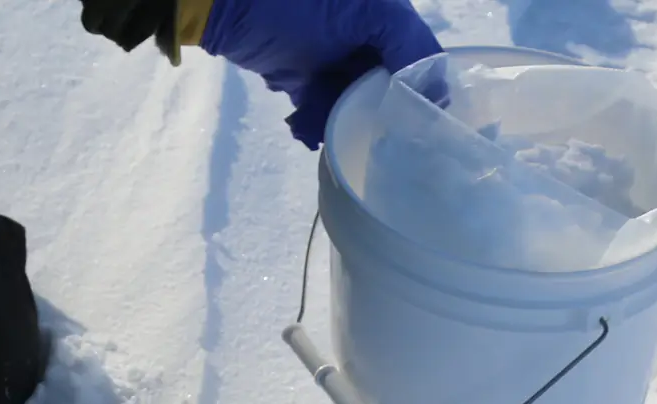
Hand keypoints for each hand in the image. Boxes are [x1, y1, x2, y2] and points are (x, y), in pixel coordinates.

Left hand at [200, 0, 442, 146]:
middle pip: (391, 87)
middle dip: (381, 113)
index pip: (421, 57)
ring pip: (357, 103)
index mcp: (382, 13)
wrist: (221, 5)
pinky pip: (324, 109)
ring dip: (346, 123)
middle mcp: (362, 34)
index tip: (420, 124)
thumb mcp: (367, 11)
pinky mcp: (304, 76)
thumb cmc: (294, 3)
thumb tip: (435, 92)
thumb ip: (409, 44)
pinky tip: (306, 127)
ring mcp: (332, 56)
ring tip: (326, 129)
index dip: (424, 90)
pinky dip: (318, 123)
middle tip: (377, 138)